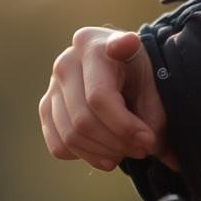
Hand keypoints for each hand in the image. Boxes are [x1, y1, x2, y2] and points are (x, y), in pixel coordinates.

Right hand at [41, 28, 177, 171]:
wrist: (118, 65)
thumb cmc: (137, 71)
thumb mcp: (152, 82)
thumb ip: (153, 112)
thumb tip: (153, 148)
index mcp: (91, 45)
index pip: (99, 96)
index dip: (124, 125)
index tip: (149, 140)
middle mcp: (64, 64)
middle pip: (83, 120)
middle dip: (117, 143)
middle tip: (144, 149)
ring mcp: (51, 88)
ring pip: (70, 137)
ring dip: (103, 153)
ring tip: (128, 152)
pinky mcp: (46, 109)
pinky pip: (59, 146)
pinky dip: (85, 156)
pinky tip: (107, 152)